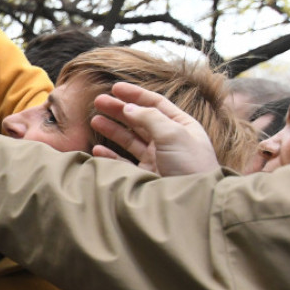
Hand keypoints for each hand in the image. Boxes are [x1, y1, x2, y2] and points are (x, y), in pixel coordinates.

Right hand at [91, 82, 219, 175]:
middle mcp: (168, 140)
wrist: (194, 202)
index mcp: (180, 126)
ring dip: (112, 129)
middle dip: (119, 109)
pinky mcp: (146, 176)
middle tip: (98, 101)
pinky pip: (124, 162)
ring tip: (94, 121)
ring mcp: (156, 159)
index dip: (135, 94)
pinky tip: (98, 150)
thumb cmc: (191, 165)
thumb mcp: (173, 134)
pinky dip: (110, 155)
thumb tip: (129, 108)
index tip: (115, 87)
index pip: (155, 104)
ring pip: (129, 139)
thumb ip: (149, 118)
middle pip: (139, 119)